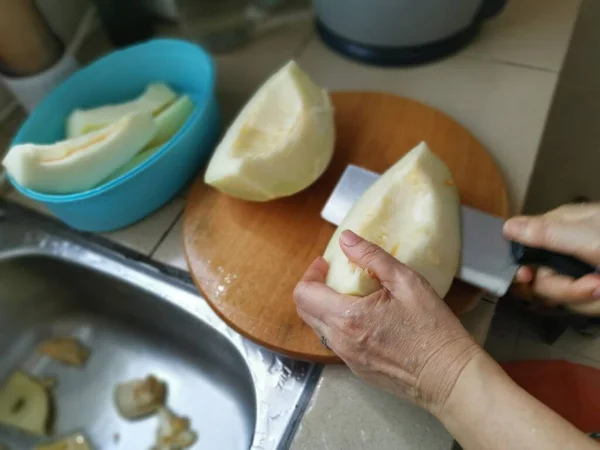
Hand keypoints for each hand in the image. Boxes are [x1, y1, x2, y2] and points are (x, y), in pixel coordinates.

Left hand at [294, 230, 481, 414]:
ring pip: (319, 328)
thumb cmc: (432, 329)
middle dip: (313, 289)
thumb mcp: (406, 282)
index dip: (310, 274)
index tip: (326, 264)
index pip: (303, 294)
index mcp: (348, 318)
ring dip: (325, 308)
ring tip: (350, 295)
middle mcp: (340, 341)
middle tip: (334, 275)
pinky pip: (336, 343)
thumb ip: (372, 257)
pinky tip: (364, 318)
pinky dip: (339, 326)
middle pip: (305, 311)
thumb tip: (346, 239)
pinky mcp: (357, 369)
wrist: (448, 376)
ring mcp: (347, 358)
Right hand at [503, 203, 599, 315]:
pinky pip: (576, 302)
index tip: (525, 277)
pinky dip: (590, 302)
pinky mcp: (589, 285)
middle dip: (565, 288)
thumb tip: (506, 226)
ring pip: (559, 294)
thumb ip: (547, 234)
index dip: (523, 267)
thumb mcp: (589, 239)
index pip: (524, 248)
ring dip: (582, 297)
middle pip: (541, 279)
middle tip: (595, 286)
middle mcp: (565, 247)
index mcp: (561, 226)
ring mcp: (577, 268)